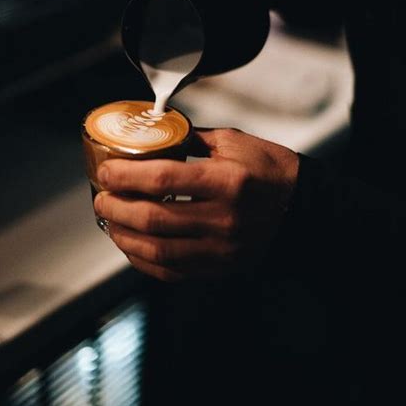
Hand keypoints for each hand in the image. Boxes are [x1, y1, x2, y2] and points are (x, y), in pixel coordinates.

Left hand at [94, 128, 298, 281]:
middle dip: (116, 208)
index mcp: (226, 181)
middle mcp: (222, 218)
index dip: (126, 175)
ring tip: (110, 221)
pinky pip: (172, 271)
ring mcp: (221, 248)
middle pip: (153, 218)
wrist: (304, 208)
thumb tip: (153, 134)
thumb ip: (190, 138)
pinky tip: (131, 246)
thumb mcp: (233, 141)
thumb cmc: (270, 169)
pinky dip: (144, 261)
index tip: (106, 171)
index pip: (163, 178)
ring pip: (157, 251)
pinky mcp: (220, 266)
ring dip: (124, 236)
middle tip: (100, 198)